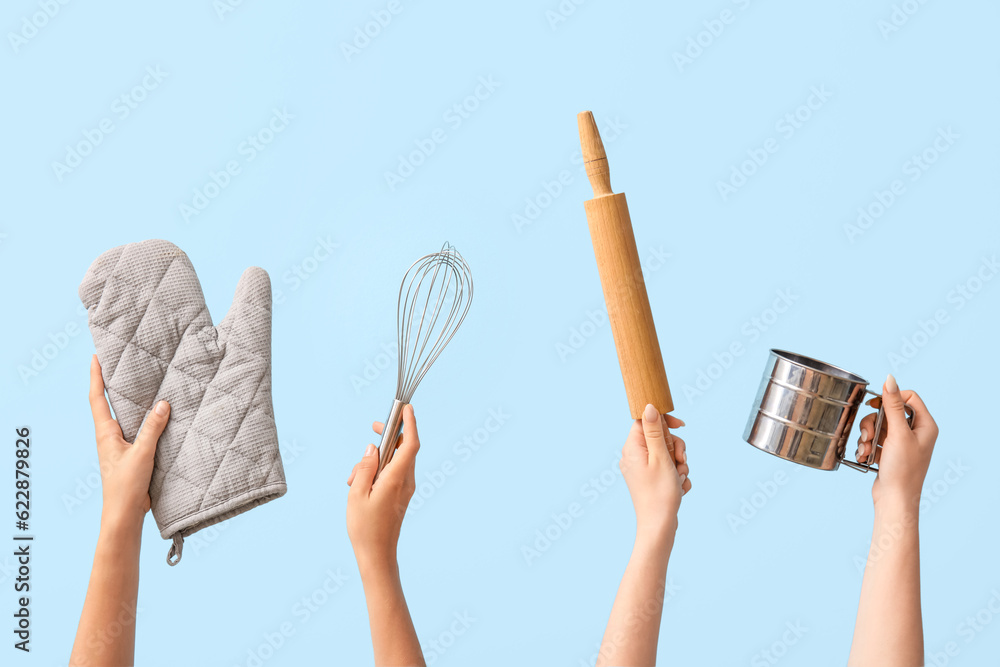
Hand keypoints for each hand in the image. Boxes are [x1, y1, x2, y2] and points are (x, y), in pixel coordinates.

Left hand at [89, 355, 169, 529]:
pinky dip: (149, 419)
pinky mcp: (133, 454)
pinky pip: (141, 430)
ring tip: (146, 383)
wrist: (125, 514)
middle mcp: (111, 436)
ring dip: (135, 402)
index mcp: (106, 433)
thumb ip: (152, 428)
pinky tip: (162, 415)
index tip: (96, 356)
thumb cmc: (126, 486)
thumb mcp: (142, 454)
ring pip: (128, 417)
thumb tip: (162, 403)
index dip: (96, 376)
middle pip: (111, 404)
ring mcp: (121, 445)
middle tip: (125, 363)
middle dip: (115, 384)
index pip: (97, 398)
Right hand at [346, 404, 419, 569]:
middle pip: (403, 448)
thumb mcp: (357, 493)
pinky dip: (378, 471)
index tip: (406, 408)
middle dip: (388, 437)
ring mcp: (405, 489)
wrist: (377, 555)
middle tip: (373, 427)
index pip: (410, 444)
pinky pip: (393, 473)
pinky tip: (359, 486)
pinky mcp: (400, 495)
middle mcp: (406, 481)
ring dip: (376, 460)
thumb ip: (365, 467)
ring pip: (395, 461)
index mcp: (397, 478)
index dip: (410, 423)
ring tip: (353, 479)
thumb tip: (373, 448)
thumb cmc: (365, 528)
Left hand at [620, 404, 689, 537]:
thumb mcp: (660, 457)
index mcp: (632, 447)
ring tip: (679, 478)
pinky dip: (677, 476)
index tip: (681, 425)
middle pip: (660, 437)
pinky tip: (679, 488)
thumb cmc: (660, 493)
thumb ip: (654, 431)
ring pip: (668, 453)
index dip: (665, 422)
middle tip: (680, 461)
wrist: (659, 526)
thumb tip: (648, 406)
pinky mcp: (651, 479)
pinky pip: (668, 469)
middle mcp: (634, 456)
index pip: (647, 421)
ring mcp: (642, 469)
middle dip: (676, 448)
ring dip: (679, 464)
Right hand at [855, 374, 937, 505]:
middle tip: (868, 435)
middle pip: (889, 412)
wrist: (895, 500)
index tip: (875, 405)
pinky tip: (864, 457)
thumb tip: (890, 379)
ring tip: (865, 449)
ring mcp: (902, 443)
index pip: (909, 397)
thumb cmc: (903, 470)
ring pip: (878, 426)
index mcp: (926, 426)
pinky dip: (867, 447)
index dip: (891, 398)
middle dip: (873, 423)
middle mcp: (916, 433)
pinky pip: (874, 440)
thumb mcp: (897, 433)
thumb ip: (892, 404)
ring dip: (867, 436)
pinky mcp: (889, 453)